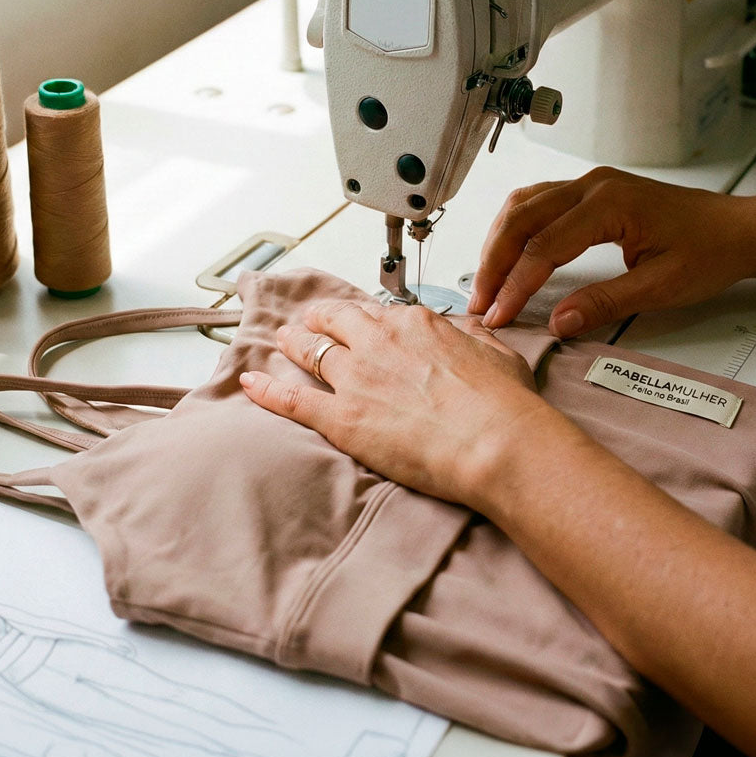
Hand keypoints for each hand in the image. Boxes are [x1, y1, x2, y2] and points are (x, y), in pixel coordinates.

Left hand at [239, 299, 544, 507]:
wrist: (495, 442)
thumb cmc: (504, 406)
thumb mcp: (498, 353)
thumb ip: (475, 337)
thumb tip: (471, 331)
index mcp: (416, 325)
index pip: (379, 315)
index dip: (367, 321)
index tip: (362, 324)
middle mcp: (379, 342)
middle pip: (336, 322)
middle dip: (320, 319)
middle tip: (311, 320)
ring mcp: (356, 378)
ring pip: (311, 352)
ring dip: (294, 344)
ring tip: (283, 340)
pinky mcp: (341, 417)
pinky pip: (293, 398)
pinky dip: (267, 390)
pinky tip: (251, 383)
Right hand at [468, 167, 755, 336]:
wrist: (740, 229)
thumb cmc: (711, 251)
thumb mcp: (661, 287)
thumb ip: (605, 303)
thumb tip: (560, 321)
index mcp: (611, 203)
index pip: (545, 246)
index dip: (516, 285)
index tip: (500, 315)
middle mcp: (594, 185)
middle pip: (521, 218)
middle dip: (493, 263)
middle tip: (480, 303)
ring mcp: (591, 184)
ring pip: (523, 205)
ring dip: (498, 243)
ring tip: (487, 284)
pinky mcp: (592, 192)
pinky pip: (538, 203)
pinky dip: (515, 230)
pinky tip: (507, 254)